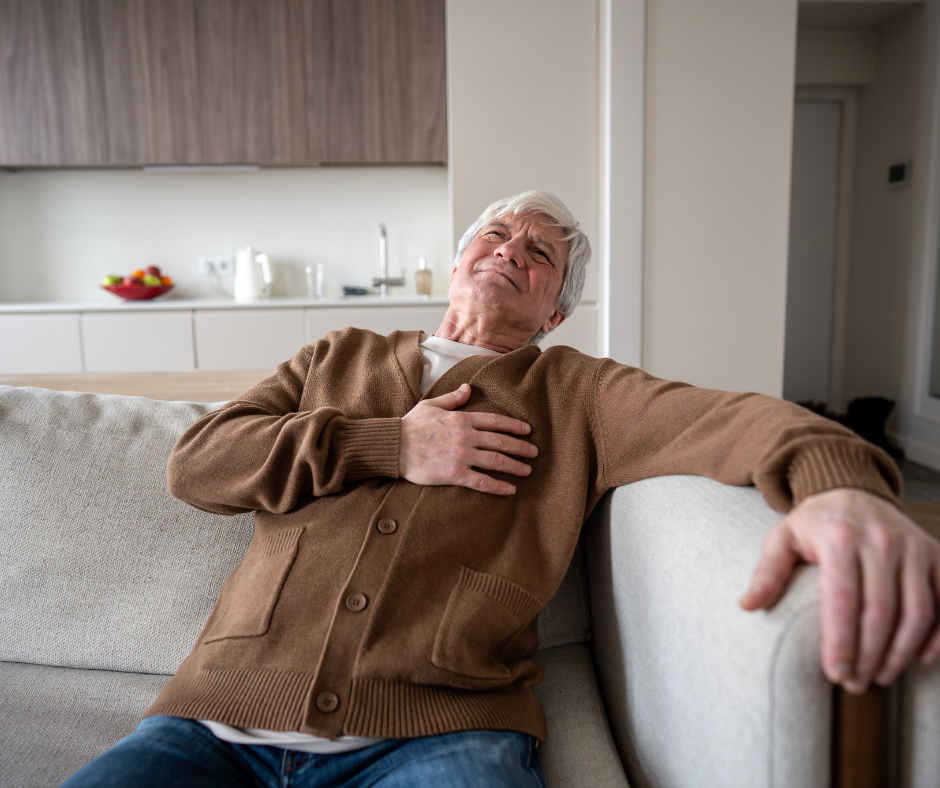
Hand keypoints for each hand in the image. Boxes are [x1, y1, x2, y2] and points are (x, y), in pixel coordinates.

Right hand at [399, 383, 537, 494]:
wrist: (393, 446)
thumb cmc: (410, 425)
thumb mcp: (432, 404)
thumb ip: (453, 398)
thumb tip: (468, 387)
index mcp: (462, 418)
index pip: (496, 421)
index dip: (514, 426)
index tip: (527, 431)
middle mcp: (466, 436)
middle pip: (501, 441)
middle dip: (521, 447)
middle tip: (534, 453)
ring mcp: (461, 455)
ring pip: (496, 461)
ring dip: (515, 466)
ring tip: (527, 471)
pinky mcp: (454, 474)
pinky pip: (482, 481)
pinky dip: (498, 486)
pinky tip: (509, 490)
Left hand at [740, 487, 939, 693]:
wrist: (852, 488)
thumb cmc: (815, 522)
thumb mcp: (783, 538)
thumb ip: (767, 572)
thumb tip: (747, 605)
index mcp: (839, 537)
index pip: (841, 600)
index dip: (840, 642)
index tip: (835, 673)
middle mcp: (880, 540)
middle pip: (880, 612)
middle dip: (869, 655)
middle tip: (856, 683)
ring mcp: (913, 547)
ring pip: (916, 612)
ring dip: (900, 652)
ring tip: (880, 676)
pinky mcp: (935, 554)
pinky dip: (938, 633)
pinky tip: (919, 658)